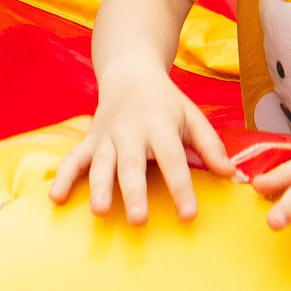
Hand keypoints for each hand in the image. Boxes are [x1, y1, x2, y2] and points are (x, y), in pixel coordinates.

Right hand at [50, 65, 230, 223]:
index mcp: (160, 125)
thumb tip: (234, 176)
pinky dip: (63, 177)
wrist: (129, 71)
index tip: (189, 214)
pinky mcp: (90, 140)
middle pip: (133, 164)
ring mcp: (107, 136)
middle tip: (138, 220)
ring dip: (99, 187)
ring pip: (101, 163)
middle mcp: (131, 131)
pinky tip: (56, 198)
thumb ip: (211, 146)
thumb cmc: (166, 101)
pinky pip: (74, 158)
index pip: (173, 159)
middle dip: (134, 192)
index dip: (181, 187)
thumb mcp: (192, 116)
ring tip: (99, 211)